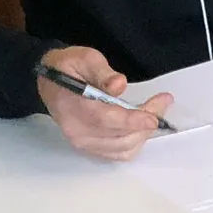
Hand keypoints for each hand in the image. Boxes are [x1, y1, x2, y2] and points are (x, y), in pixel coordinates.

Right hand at [38, 45, 169, 161]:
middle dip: (145, 123)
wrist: (50, 83)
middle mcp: (77, 131)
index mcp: (72, 106)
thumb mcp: (84, 58)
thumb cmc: (68, 67)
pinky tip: (142, 127)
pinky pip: (118, 154)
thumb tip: (119, 85)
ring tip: (155, 113)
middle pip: (119, 137)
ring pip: (122, 148)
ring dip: (143, 133)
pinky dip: (135, 142)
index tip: (154, 116)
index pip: (106, 120)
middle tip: (163, 102)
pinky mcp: (89, 149)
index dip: (132, 121)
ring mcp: (82, 143)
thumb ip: (102, 72)